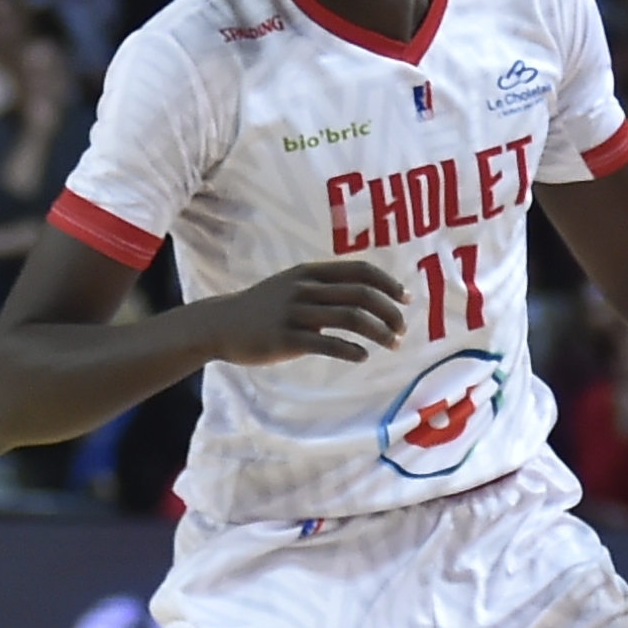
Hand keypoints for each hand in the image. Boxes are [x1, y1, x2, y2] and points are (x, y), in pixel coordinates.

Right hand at [204, 257, 406, 366]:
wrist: (221, 324)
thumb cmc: (263, 307)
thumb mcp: (292, 286)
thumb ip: (324, 287)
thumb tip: (365, 296)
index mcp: (310, 273)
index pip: (360, 271)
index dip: (388, 283)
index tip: (406, 298)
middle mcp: (305, 289)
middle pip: (361, 295)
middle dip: (389, 312)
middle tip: (401, 329)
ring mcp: (295, 313)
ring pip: (350, 318)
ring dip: (378, 332)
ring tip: (391, 344)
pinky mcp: (286, 338)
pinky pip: (327, 343)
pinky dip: (350, 350)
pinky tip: (362, 356)